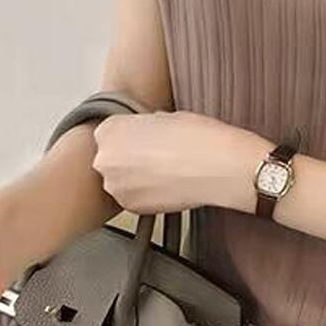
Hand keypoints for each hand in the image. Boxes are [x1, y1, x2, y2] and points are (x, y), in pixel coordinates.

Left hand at [91, 109, 271, 214]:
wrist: (220, 167)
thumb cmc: (199, 137)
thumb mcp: (166, 116)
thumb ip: (145, 127)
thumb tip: (147, 135)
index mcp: (110, 130)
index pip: (111, 132)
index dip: (131, 135)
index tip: (146, 139)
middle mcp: (105, 160)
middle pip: (112, 158)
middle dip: (130, 158)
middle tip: (158, 157)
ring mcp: (116, 188)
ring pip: (123, 181)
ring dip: (138, 178)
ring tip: (167, 172)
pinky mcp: (132, 209)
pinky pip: (135, 199)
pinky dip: (148, 195)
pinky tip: (170, 186)